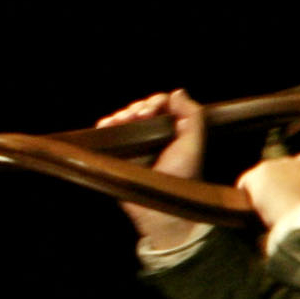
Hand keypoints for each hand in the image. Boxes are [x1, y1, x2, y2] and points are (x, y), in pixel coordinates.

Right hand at [102, 91, 208, 246]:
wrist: (162, 206)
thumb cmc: (182, 177)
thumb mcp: (193, 143)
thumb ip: (192, 116)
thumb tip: (178, 92)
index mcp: (172, 132)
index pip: (160, 106)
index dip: (155, 102)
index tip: (153, 109)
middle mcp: (153, 137)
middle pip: (139, 110)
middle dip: (137, 107)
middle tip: (139, 115)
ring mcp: (134, 147)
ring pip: (123, 120)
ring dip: (121, 115)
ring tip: (123, 119)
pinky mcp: (118, 156)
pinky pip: (108, 136)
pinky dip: (106, 126)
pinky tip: (107, 125)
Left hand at [238, 151, 299, 228]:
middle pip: (287, 172)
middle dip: (285, 186)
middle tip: (285, 208)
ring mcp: (280, 165)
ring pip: (267, 178)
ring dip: (267, 192)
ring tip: (270, 213)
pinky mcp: (259, 173)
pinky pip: (247, 184)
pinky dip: (249, 196)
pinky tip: (255, 211)